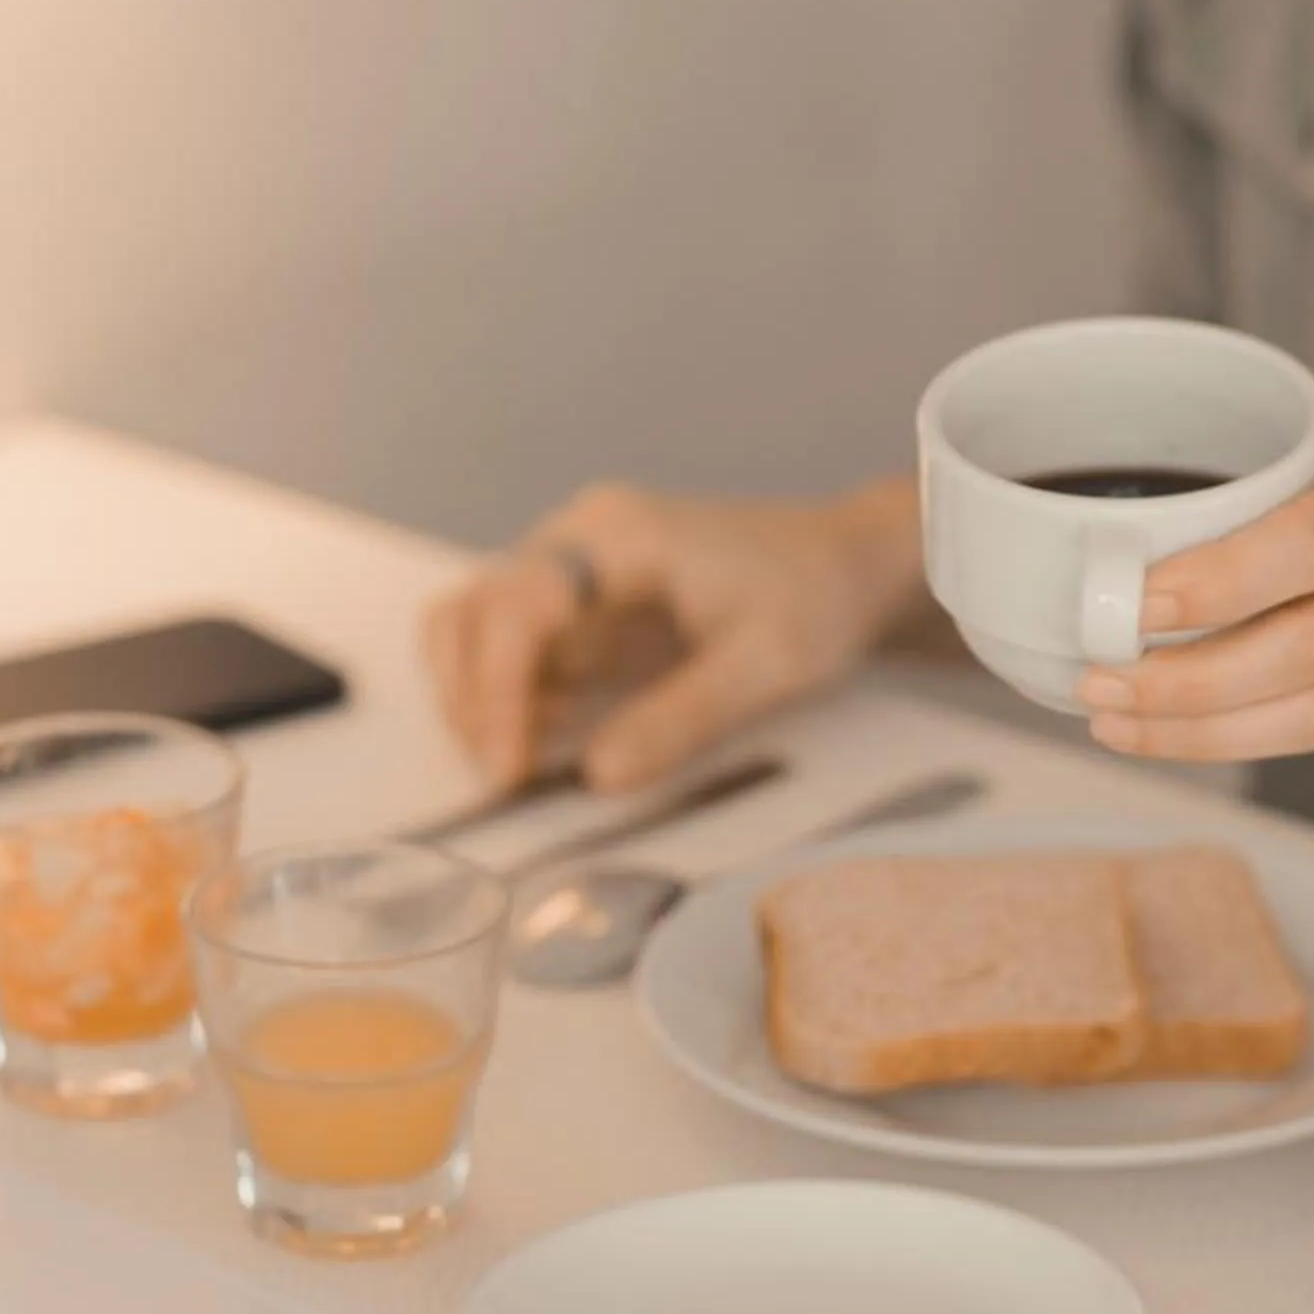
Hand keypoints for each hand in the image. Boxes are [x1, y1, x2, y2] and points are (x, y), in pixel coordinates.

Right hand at [424, 479, 921, 792]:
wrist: (842, 564)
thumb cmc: (813, 598)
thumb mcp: (766, 666)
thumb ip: (682, 719)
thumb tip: (597, 777)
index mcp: (620, 534)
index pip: (518, 603)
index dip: (497, 689)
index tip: (509, 766)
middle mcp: (577, 538)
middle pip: (473, 608)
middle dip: (471, 699)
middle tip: (504, 779)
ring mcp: (570, 569)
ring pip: (472, 624)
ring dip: (472, 697)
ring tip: (512, 765)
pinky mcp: (576, 606)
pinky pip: (506, 646)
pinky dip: (500, 697)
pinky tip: (537, 742)